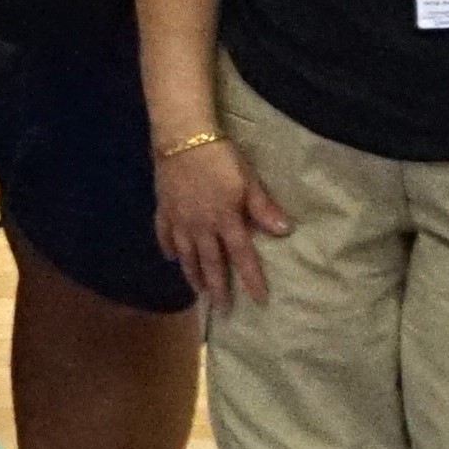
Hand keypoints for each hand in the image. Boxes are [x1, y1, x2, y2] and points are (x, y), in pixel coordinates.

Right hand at [151, 134, 285, 310]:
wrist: (182, 140)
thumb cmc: (221, 158)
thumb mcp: (248, 180)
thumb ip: (263, 207)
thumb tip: (284, 231)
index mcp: (226, 220)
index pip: (242, 256)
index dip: (251, 279)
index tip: (259, 299)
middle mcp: (202, 227)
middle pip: (211, 263)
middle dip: (218, 287)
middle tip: (222, 309)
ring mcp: (180, 220)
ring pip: (186, 255)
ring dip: (193, 275)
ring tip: (198, 292)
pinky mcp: (164, 210)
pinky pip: (164, 234)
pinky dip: (167, 248)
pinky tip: (170, 258)